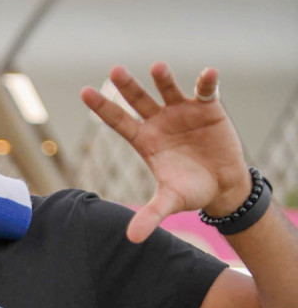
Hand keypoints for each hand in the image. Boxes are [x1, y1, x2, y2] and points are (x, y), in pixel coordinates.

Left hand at [81, 63, 250, 242]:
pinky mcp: (208, 108)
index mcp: (145, 140)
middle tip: (115, 71)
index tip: (85, 92)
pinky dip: (207, 82)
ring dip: (163, 78)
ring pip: (168, 89)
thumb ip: (151, 215)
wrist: (223, 186)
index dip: (103, 108)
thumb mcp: (171, 202)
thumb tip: (131, 239)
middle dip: (128, 86)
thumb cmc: (191, 191)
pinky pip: (206, 90)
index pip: (119, 121)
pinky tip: (208, 74)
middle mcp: (160, 122)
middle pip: (139, 100)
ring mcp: (182, 112)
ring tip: (157, 68)